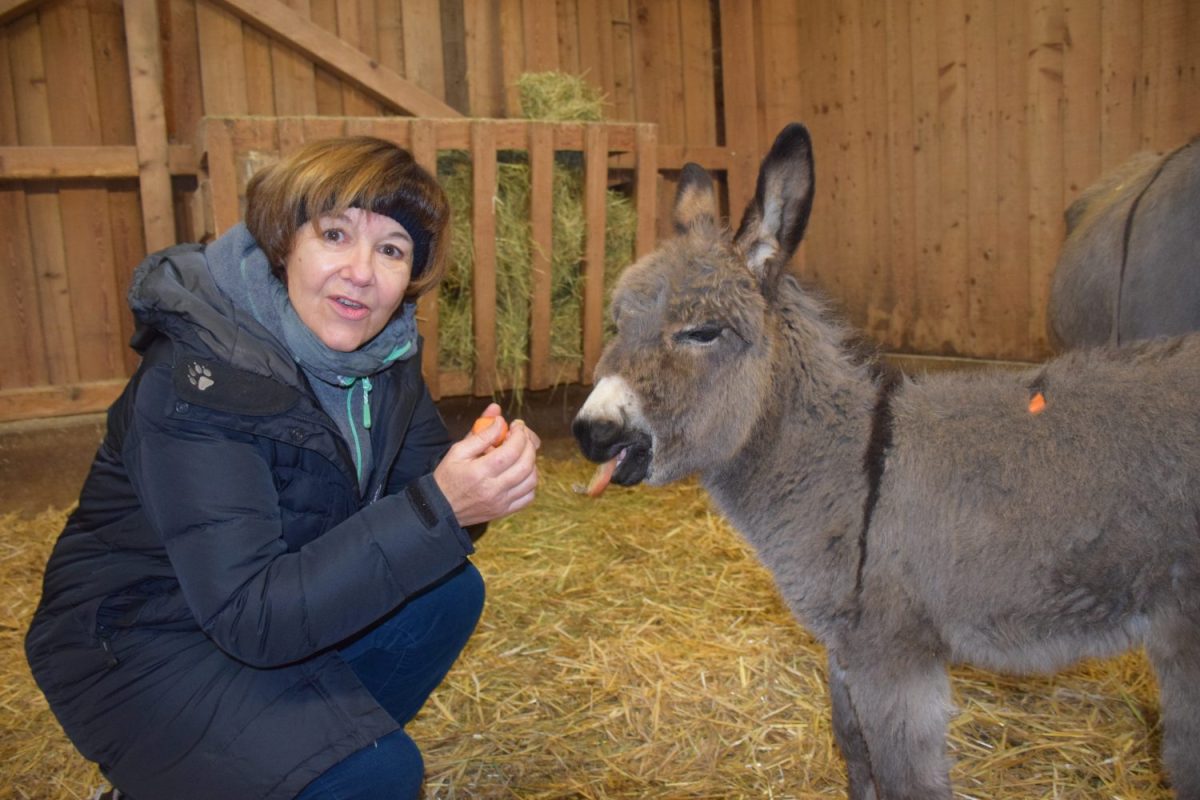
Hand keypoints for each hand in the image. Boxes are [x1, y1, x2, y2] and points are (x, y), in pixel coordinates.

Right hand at [433, 403, 540, 526]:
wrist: (441, 508)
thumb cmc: (448, 476)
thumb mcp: (458, 450)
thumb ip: (480, 434)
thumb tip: (499, 419)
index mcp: (479, 472)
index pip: (511, 451)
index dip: (520, 434)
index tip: (517, 425)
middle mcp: (493, 489)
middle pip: (526, 464)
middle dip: (529, 444)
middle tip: (523, 435)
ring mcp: (501, 502)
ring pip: (531, 480)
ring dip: (532, 462)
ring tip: (521, 453)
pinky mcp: (504, 511)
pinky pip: (529, 497)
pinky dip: (530, 481)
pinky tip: (521, 472)